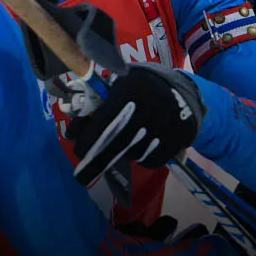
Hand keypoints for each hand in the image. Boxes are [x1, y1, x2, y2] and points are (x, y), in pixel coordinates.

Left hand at [66, 63, 204, 185]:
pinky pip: (150, 160)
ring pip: (132, 154)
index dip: (88, 140)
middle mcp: (148, 108)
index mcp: (131, 89)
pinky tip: (138, 148)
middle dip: (96, 160)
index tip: (78, 150)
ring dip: (120, 155)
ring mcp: (164, 126)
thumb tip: (74, 131)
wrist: (181, 90)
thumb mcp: (120, 82)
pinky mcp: (176, 141)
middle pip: (116, 143)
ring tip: (118, 148)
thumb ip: (98, 101)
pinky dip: (140, 159)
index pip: (104, 121)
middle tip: (83, 173)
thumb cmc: (140, 86)